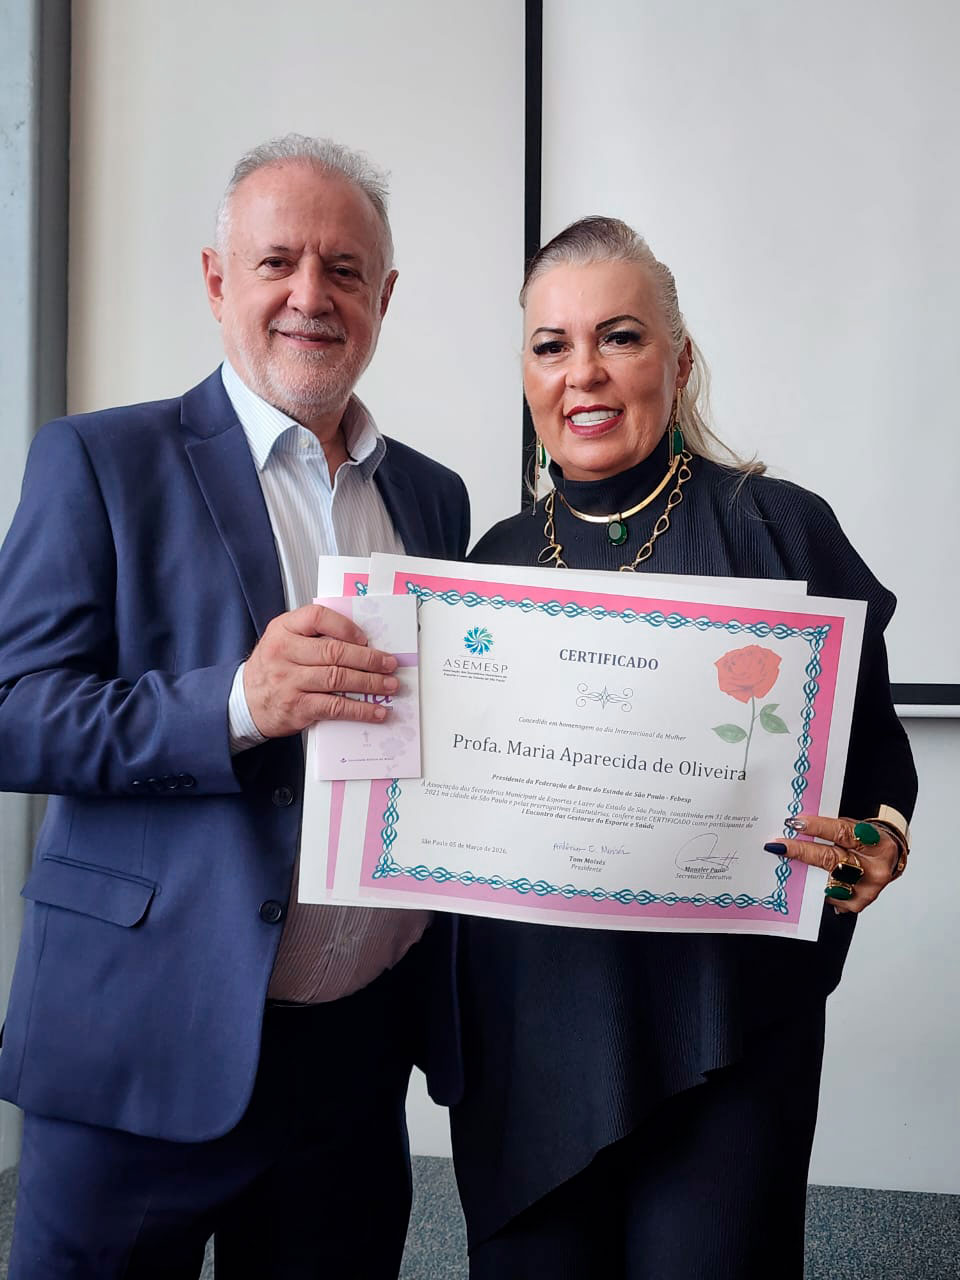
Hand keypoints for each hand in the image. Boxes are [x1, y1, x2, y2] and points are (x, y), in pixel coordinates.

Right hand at [243, 604, 398, 737]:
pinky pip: (334, 707)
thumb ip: (312, 635)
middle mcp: (284, 652)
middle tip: (389, 663)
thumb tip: (360, 641)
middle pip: (334, 651)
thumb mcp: (283, 640)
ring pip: (338, 678)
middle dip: (368, 658)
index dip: (346, 626)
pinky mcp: (297, 707)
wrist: (244, 702)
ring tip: (389, 684)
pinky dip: (360, 709)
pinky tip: (376, 710)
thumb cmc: (271, 668)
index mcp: (283, 629)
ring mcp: (289, 681)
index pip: (317, 617)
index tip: (365, 638)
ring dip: (370, 682)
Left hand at [764, 815, 899, 913]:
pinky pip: (832, 898)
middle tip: (779, 845)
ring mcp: (868, 888)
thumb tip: (799, 828)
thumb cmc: (869, 840)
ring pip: (828, 882)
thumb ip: (834, 830)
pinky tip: (813, 884)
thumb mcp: (856, 828)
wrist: (891, 857)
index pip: (842, 833)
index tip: (794, 823)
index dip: (816, 827)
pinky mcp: (861, 902)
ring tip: (787, 864)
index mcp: (875, 843)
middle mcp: (874, 868)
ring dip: (805, 873)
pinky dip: (820, 890)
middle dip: (801, 851)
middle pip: (831, 860)